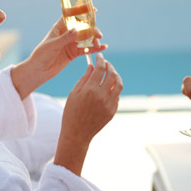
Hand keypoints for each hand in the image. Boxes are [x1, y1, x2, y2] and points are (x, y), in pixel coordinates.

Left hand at [11, 18, 106, 98]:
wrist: (39, 70)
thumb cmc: (41, 54)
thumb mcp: (53, 45)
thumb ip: (65, 38)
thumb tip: (76, 30)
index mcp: (59, 28)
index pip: (71, 16)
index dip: (82, 12)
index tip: (94, 10)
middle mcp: (66, 34)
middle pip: (82, 27)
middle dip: (92, 29)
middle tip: (99, 35)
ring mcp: (71, 43)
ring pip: (86, 38)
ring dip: (94, 39)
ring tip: (99, 44)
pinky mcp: (74, 53)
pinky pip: (86, 49)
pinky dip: (94, 49)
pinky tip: (103, 48)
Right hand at [54, 54, 122, 174]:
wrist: (77, 134)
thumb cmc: (71, 112)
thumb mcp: (73, 93)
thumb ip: (84, 78)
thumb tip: (92, 66)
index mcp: (90, 90)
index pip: (100, 69)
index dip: (101, 60)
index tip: (99, 57)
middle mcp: (102, 96)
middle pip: (112, 74)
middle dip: (110, 66)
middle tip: (106, 63)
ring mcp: (109, 104)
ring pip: (119, 84)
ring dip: (116, 76)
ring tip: (111, 73)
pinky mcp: (113, 111)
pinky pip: (117, 95)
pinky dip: (115, 88)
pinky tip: (109, 86)